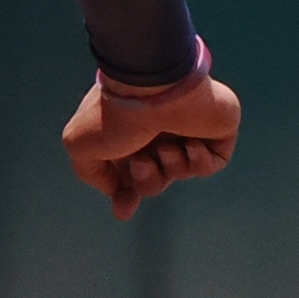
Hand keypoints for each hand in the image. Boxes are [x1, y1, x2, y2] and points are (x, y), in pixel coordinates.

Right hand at [58, 64, 241, 218]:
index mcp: (127, 128)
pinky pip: (210, 164)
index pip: (128, 169)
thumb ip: (91, 171)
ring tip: (166, 147)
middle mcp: (156, 127)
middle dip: (147, 181)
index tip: (124, 210)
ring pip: (180, 171)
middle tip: (143, 164)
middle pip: (154, 179)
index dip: (127, 194)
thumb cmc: (116, 114)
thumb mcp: (81, 145)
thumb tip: (116, 188)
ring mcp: (187, 126)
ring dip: (170, 167)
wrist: (154, 87)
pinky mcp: (217, 128)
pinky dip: (198, 163)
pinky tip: (191, 144)